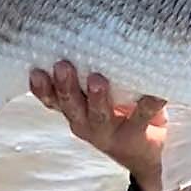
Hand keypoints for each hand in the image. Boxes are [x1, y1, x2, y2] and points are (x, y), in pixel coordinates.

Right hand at [29, 62, 190, 190]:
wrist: (146, 157)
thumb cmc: (119, 114)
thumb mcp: (98, 99)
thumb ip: (90, 77)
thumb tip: (89, 32)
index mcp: (75, 112)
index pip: (52, 100)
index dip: (41, 88)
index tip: (35, 71)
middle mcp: (87, 124)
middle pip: (71, 105)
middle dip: (65, 86)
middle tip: (62, 66)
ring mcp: (110, 132)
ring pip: (99, 115)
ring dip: (96, 98)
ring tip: (97, 80)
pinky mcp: (136, 136)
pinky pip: (142, 116)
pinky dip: (149, 102)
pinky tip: (155, 92)